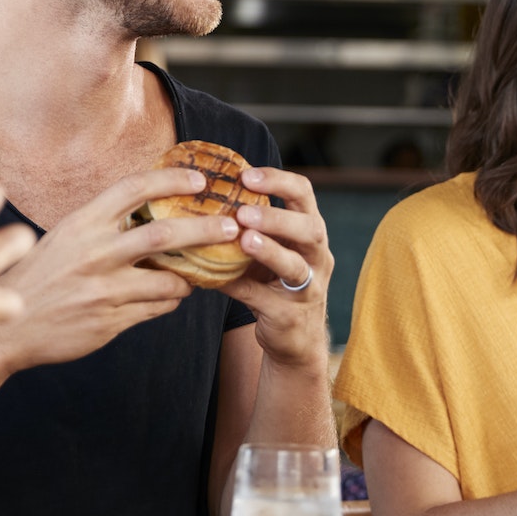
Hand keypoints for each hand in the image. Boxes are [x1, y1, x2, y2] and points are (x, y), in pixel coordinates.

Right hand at [0, 168, 246, 377]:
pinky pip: (157, 307)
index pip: (134, 189)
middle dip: (207, 229)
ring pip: (169, 279)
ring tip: (201, 272)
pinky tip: (172, 295)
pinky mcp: (110, 320)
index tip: (201, 180)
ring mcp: (104, 289)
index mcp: (82, 223)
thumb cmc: (39, 278)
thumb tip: (147, 213)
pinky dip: (171, 299)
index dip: (172, 180)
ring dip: (192, 275)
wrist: (7, 328)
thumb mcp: (64, 239)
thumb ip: (102, 225)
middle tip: (234, 226)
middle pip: (164, 234)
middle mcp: (94, 252)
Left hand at [221, 166, 332, 372]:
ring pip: (295, 266)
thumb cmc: (275, 284)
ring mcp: (309, 288)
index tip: (246, 176)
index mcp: (310, 232)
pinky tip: (217, 278)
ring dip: (269, 251)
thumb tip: (199, 198)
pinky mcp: (290, 316)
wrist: (296, 339)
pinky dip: (240, 286)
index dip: (278, 181)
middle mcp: (317, 257)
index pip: (304, 194)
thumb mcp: (270, 251)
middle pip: (310, 229)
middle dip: (277, 218)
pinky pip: (264, 299)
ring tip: (244, 240)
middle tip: (243, 211)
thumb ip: (249, 227)